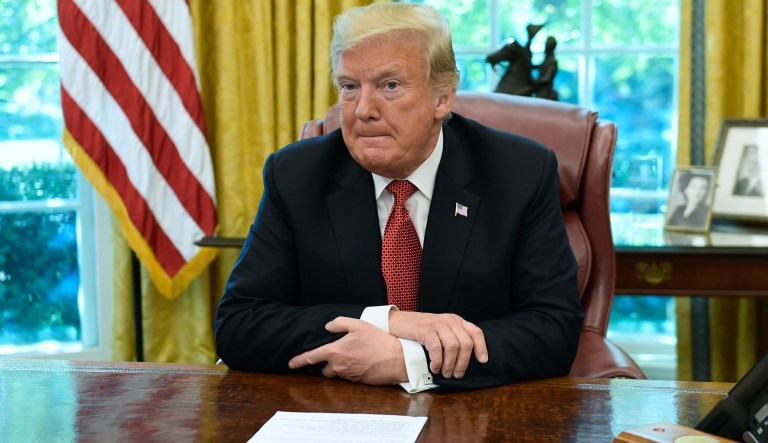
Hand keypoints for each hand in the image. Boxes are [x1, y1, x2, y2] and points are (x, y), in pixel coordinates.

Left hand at [288, 317, 407, 384]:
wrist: (396, 359)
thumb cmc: (378, 341)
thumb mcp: (359, 325)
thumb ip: (340, 323)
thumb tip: (328, 326)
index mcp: (336, 352)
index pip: (311, 357)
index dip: (299, 360)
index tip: (291, 364)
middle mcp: (339, 366)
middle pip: (325, 368)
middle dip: (328, 362)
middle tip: (340, 352)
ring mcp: (348, 376)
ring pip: (337, 372)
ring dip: (340, 366)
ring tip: (354, 356)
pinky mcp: (357, 382)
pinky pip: (348, 376)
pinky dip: (351, 370)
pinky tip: (362, 362)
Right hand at [388, 311, 487, 378]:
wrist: (398, 322)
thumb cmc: (420, 330)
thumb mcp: (440, 330)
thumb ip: (452, 338)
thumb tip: (465, 360)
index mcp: (456, 321)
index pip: (475, 332)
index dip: (482, 347)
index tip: (483, 361)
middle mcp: (449, 320)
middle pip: (466, 343)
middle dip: (463, 362)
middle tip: (457, 374)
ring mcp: (437, 323)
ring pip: (453, 346)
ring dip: (450, 364)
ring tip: (445, 373)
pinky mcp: (425, 329)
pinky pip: (436, 347)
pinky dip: (437, 361)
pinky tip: (434, 368)